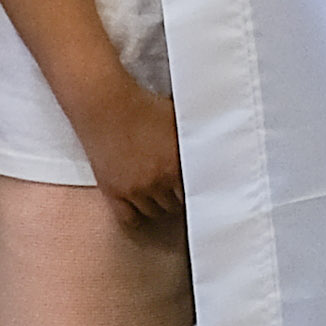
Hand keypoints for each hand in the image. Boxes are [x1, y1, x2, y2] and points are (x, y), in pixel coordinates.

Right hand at [83, 82, 186, 230]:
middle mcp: (158, 180)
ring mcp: (135, 189)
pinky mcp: (114, 192)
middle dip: (180, 198)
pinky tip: (142, 207)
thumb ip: (197, 138)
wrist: (106, 105)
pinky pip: (130, 219)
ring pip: (156, 213)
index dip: (200, 190)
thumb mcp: (178, 120)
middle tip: (179, 191)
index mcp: (178, 164)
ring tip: (162, 195)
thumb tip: (218, 147)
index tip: (200, 190)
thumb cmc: (144, 107)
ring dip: (161, 206)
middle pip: (178, 206)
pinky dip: (137, 216)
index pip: (198, 192)